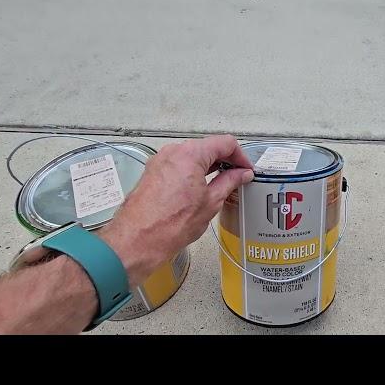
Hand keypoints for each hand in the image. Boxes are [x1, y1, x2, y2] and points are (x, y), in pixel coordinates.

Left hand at [99, 135, 253, 286]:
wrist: (138, 240)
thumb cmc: (169, 225)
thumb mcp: (211, 202)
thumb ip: (230, 182)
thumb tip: (241, 174)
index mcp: (190, 154)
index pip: (225, 143)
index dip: (240, 156)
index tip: (246, 170)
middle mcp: (173, 151)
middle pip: (207, 147)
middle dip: (225, 161)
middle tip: (238, 178)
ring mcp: (160, 161)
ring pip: (192, 156)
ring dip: (209, 167)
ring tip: (221, 185)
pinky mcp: (153, 172)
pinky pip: (179, 165)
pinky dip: (193, 172)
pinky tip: (201, 189)